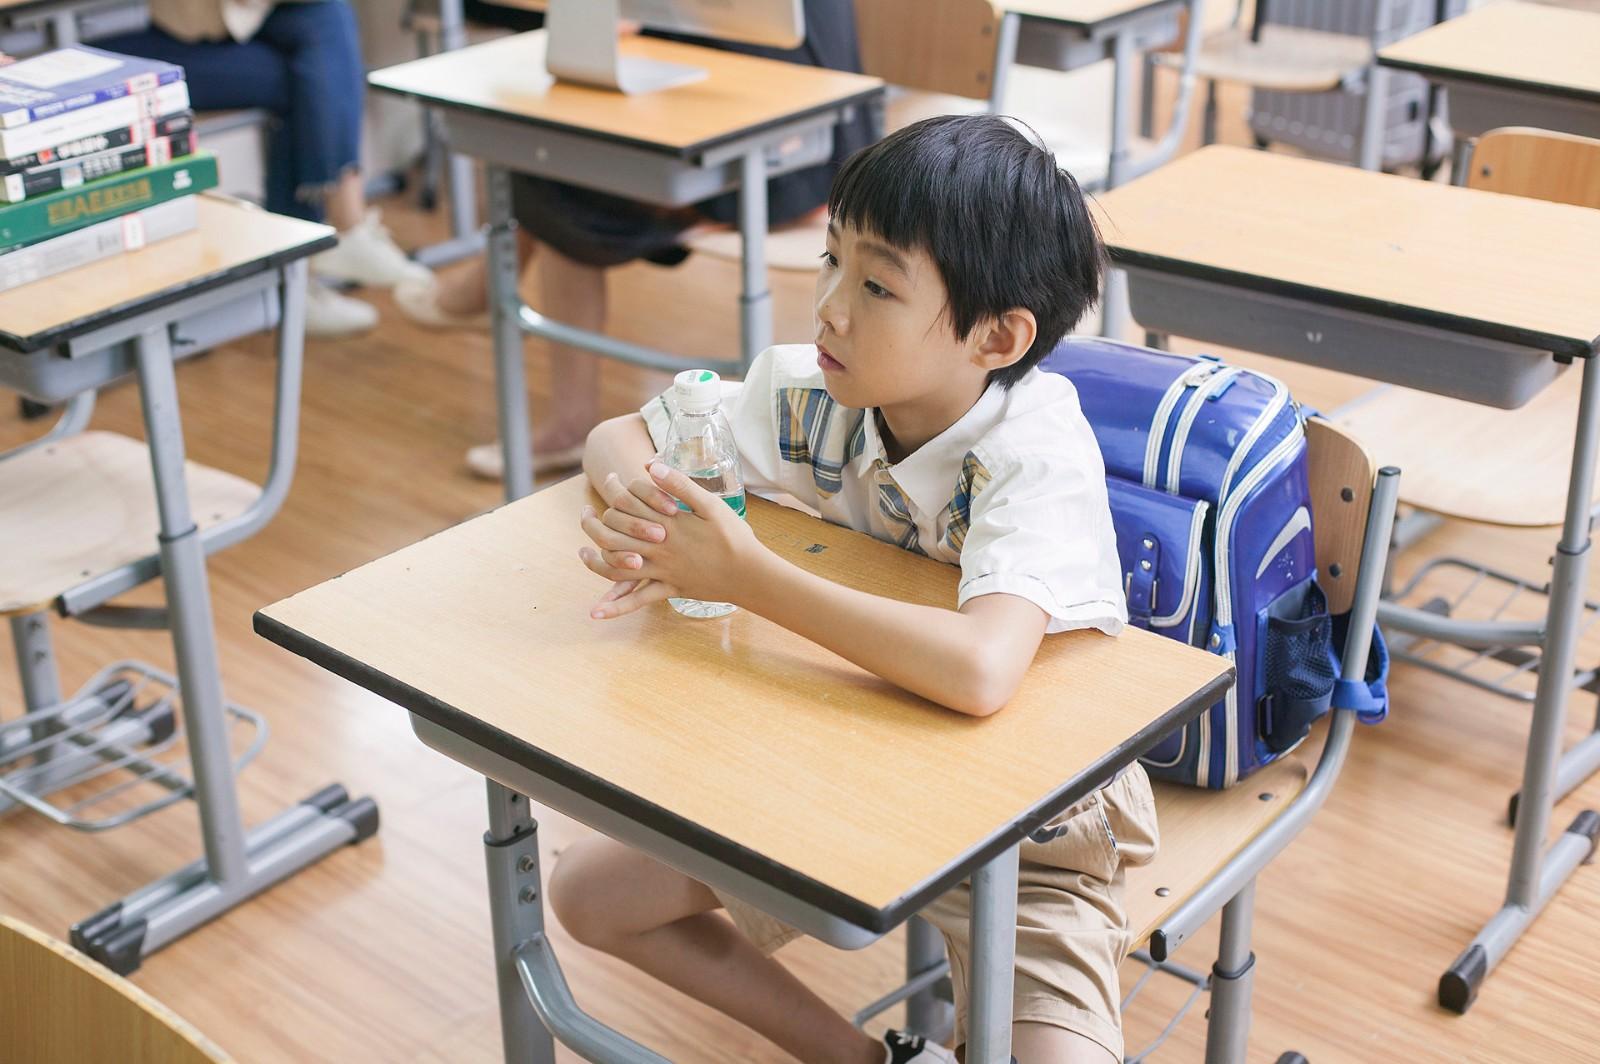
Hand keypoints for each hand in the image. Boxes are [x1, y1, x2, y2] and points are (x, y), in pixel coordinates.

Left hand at [578, 461, 762, 616]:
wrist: (749, 573)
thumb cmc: (733, 536)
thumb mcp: (710, 504)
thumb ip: (680, 485)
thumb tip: (650, 466)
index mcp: (666, 523)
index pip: (627, 503)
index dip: (614, 488)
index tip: (610, 479)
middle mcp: (658, 548)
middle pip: (612, 534)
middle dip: (593, 522)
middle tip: (586, 513)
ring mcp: (661, 571)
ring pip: (616, 567)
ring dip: (593, 561)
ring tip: (582, 553)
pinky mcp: (668, 589)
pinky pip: (638, 601)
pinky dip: (616, 607)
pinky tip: (595, 613)